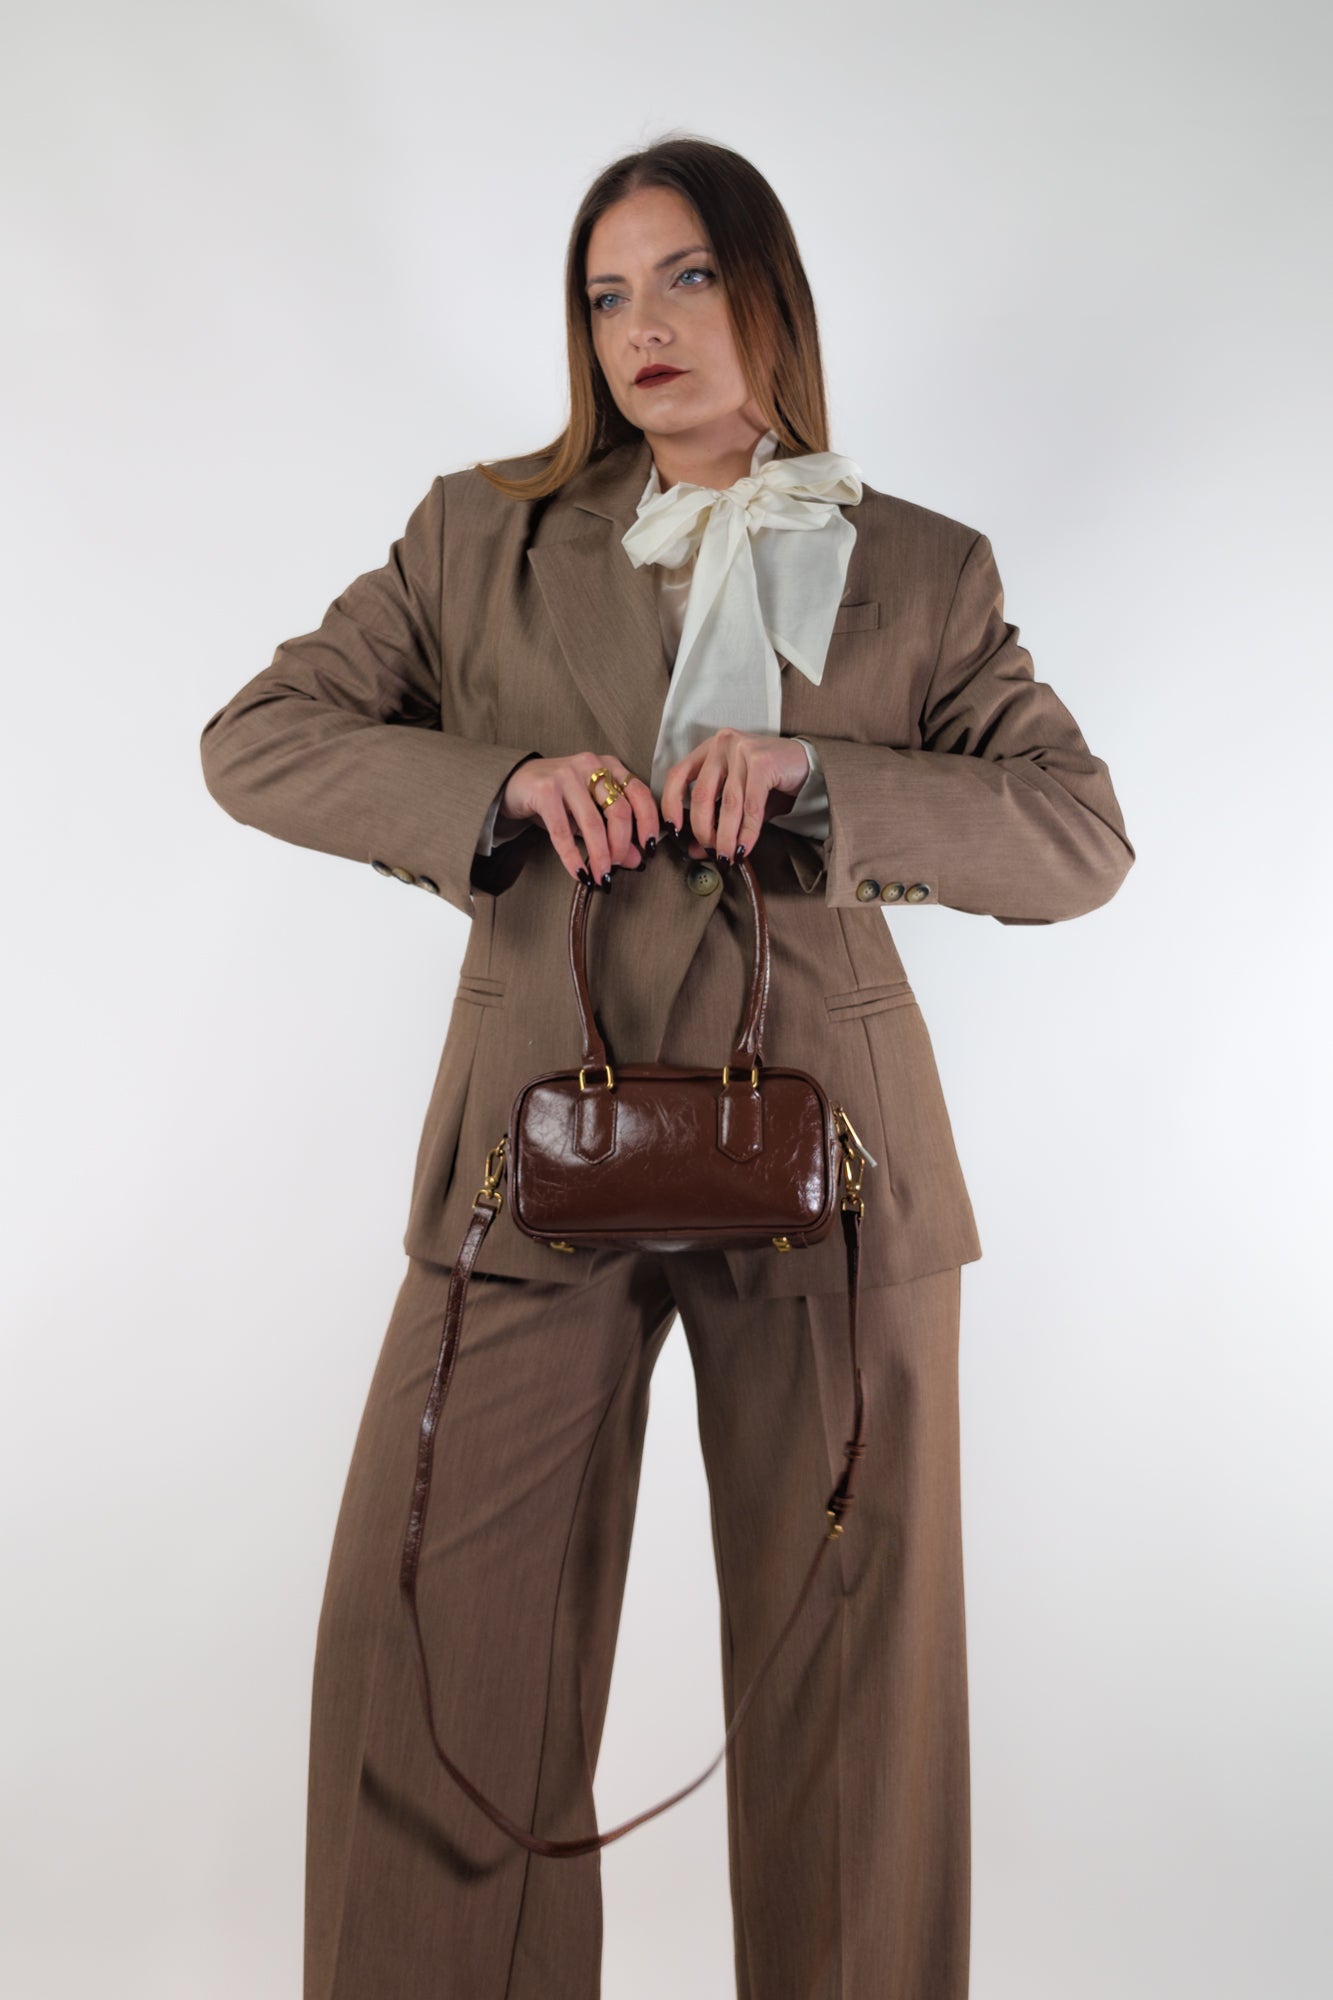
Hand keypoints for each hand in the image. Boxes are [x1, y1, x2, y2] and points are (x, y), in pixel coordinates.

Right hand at [500, 753, 661, 885]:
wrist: (514, 783)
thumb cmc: (557, 798)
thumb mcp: (589, 814)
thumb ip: (614, 833)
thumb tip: (637, 860)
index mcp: (609, 765)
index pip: (640, 794)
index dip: (649, 823)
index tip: (649, 849)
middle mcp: (591, 765)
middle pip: (619, 810)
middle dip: (621, 845)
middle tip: (617, 868)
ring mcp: (567, 775)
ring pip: (593, 822)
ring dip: (600, 855)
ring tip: (601, 877)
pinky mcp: (545, 789)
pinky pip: (562, 830)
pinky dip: (572, 855)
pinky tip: (579, 872)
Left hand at [659, 729, 810, 861]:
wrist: (809, 764)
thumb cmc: (771, 780)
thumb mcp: (738, 799)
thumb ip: (716, 820)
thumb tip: (694, 850)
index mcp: (710, 748)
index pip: (678, 775)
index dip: (670, 804)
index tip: (673, 829)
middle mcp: (722, 743)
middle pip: (700, 794)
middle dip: (703, 830)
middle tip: (711, 852)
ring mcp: (742, 749)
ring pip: (727, 803)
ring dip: (726, 837)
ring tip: (727, 857)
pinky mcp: (763, 761)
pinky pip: (751, 806)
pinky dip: (747, 831)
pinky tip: (745, 847)